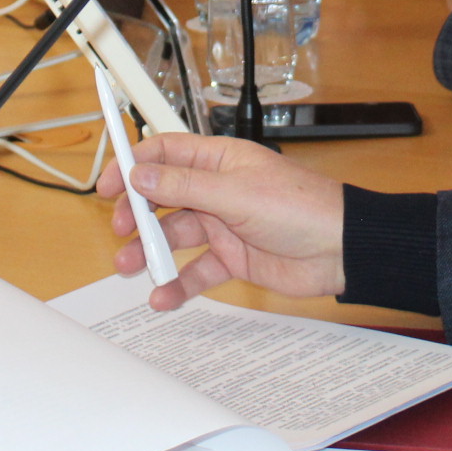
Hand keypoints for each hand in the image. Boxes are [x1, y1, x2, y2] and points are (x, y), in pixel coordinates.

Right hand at [96, 133, 345, 309]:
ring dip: (151, 251)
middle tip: (121, 230)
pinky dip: (178, 283)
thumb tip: (141, 175)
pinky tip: (163, 296)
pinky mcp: (233, 258)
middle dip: (138, 213)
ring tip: (132, 266)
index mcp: (220, 160)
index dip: (134, 165)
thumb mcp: (237, 193)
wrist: (342, 251)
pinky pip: (196, 270)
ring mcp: (224, 224)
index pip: (166, 154)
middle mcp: (218, 190)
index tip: (109, 185)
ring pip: (175, 236)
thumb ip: (185, 187)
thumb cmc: (303, 207)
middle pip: (163, 197)